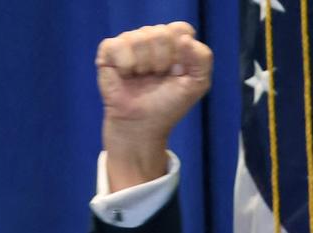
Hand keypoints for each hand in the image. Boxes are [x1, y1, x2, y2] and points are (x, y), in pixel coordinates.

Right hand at [95, 22, 212, 189]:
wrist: (142, 124)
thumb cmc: (169, 103)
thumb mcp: (197, 84)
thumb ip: (202, 59)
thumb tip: (185, 39)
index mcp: (175, 42)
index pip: (181, 29)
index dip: (182, 53)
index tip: (179, 72)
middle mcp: (152, 37)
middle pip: (161, 33)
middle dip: (163, 62)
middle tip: (158, 77)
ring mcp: (130, 42)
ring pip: (140, 38)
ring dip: (145, 66)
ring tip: (142, 78)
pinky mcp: (109, 50)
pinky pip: (118, 45)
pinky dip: (126, 66)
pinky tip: (126, 75)